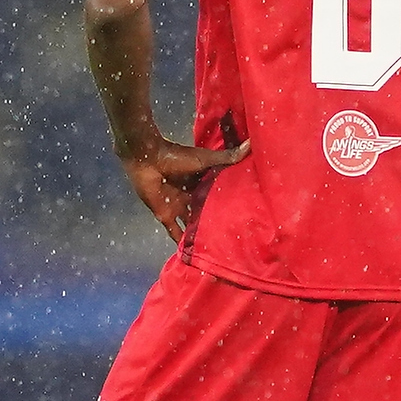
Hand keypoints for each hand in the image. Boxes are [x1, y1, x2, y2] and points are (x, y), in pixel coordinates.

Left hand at [119, 135, 248, 242]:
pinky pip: (175, 232)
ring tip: (220, 250)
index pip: (219, 196)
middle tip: (237, 237)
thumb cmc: (176, 157)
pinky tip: (193, 256)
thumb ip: (227, 157)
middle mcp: (192, 197)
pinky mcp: (166, 216)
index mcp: (202, 183)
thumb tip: (252, 144)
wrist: (148, 158)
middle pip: (207, 213)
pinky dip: (182, 243)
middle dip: (218, 223)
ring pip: (193, 224)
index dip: (231, 204)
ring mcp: (179, 207)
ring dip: (202, 235)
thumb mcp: (205, 159)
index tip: (247, 214)